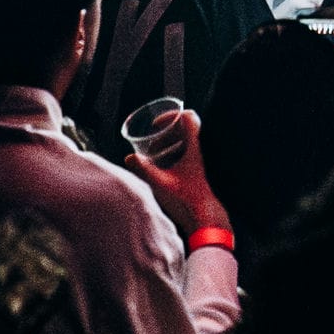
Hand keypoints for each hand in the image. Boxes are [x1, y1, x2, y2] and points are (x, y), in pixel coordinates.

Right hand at [123, 111, 229, 239]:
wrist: (204, 218)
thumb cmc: (186, 200)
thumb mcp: (161, 183)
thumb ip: (144, 169)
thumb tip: (129, 157)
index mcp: (195, 147)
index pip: (188, 117)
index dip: (170, 116)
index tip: (155, 126)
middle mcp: (200, 151)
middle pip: (184, 129)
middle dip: (165, 133)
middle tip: (151, 145)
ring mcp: (200, 161)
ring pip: (185, 142)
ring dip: (168, 144)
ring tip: (154, 156)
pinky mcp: (198, 171)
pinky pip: (186, 154)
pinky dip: (173, 155)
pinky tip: (161, 169)